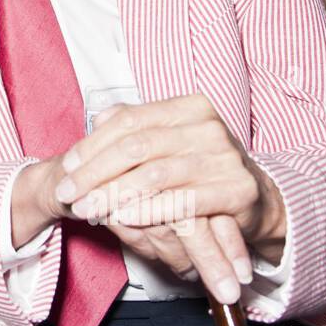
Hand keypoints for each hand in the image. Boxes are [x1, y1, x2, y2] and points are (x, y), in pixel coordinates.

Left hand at [10, 94, 287, 303]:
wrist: (258, 199)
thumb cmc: (202, 169)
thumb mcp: (170, 141)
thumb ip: (136, 126)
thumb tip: (98, 116)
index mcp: (189, 107)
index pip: (129, 120)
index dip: (93, 144)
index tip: (68, 167)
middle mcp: (209, 126)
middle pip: (137, 146)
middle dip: (96, 172)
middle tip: (68, 193)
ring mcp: (225, 156)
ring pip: (156, 174)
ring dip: (114, 194)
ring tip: (87, 210)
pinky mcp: (237, 189)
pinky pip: (184, 201)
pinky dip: (149, 210)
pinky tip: (123, 218)